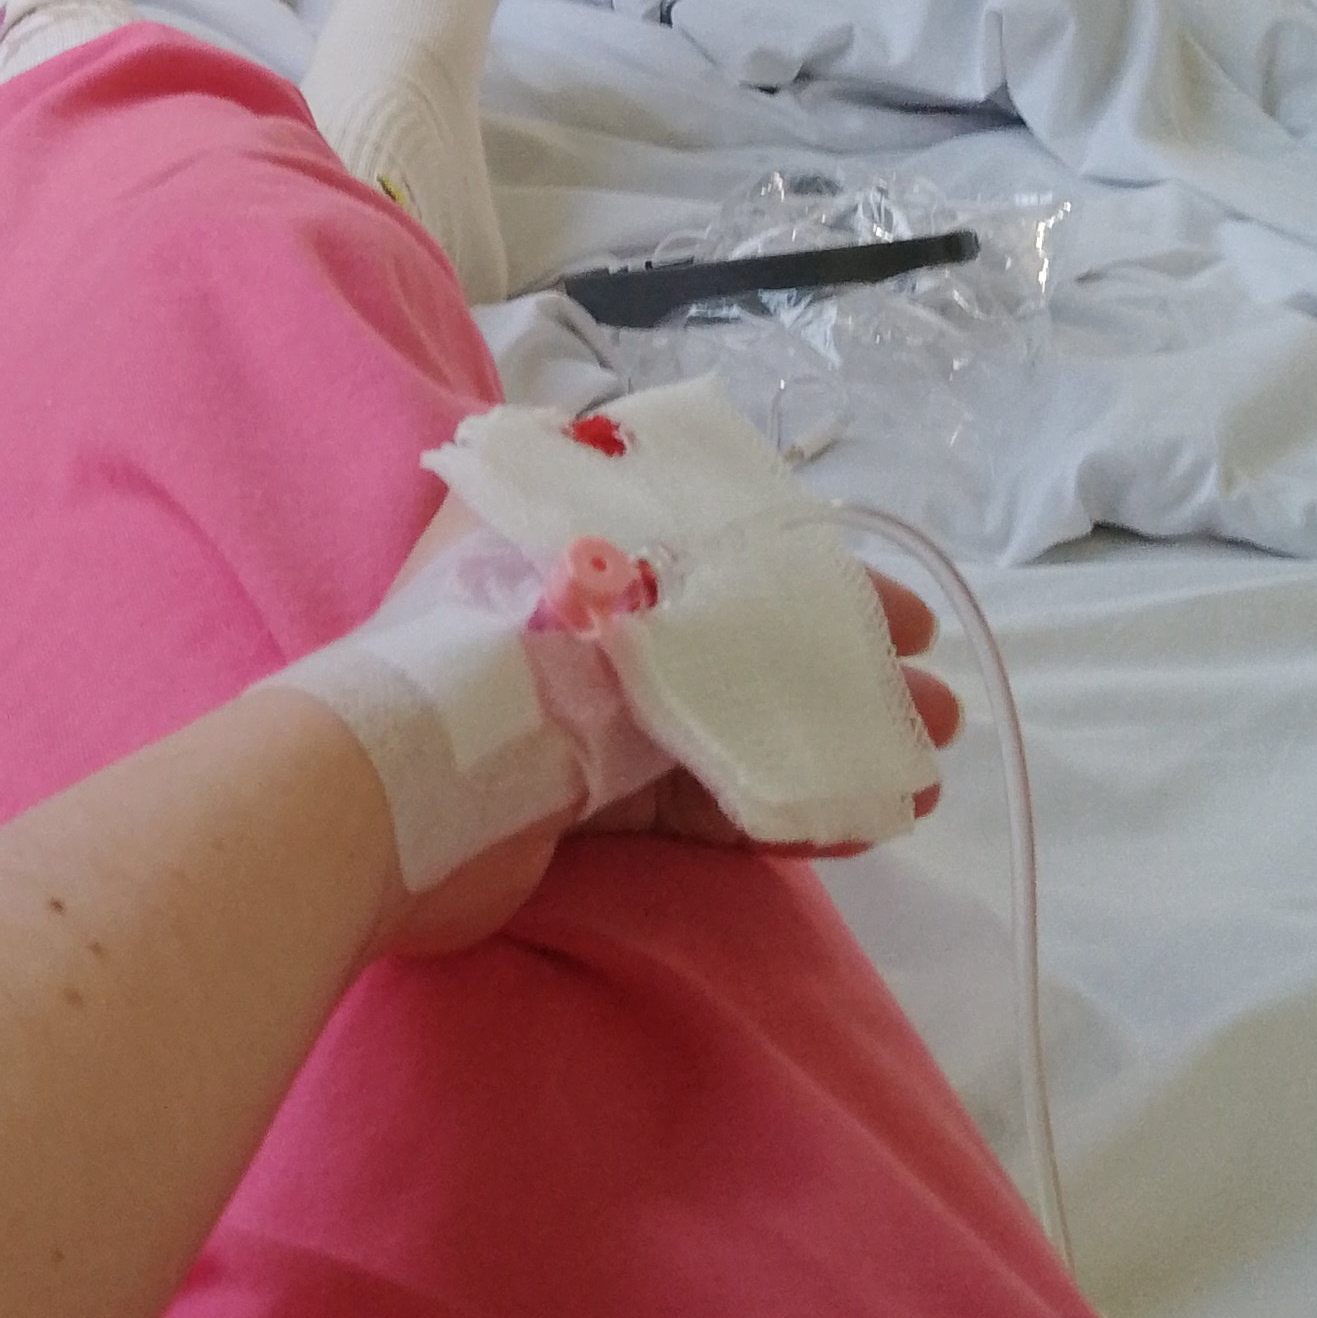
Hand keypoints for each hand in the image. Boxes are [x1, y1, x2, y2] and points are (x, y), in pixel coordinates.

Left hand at [374, 574, 956, 955]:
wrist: (385, 795)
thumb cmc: (484, 641)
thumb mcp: (589, 547)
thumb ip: (665, 533)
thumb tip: (729, 497)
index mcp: (561, 527)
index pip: (713, 537)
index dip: (812, 576)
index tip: (899, 615)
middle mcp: (569, 611)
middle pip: (729, 633)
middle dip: (839, 667)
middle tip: (932, 706)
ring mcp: (572, 709)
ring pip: (723, 718)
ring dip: (822, 739)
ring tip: (918, 776)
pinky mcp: (573, 801)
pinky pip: (689, 797)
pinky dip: (768, 804)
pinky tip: (853, 820)